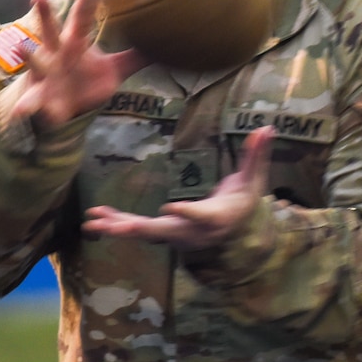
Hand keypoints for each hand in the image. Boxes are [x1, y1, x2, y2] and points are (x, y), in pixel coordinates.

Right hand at [10, 0, 146, 129]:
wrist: (58, 109)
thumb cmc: (84, 82)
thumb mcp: (113, 70)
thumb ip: (135, 58)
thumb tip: (165, 45)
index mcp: (75, 42)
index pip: (84, 16)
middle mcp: (56, 53)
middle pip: (51, 30)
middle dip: (46, 14)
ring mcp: (44, 75)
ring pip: (35, 61)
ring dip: (30, 54)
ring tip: (23, 46)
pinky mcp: (38, 98)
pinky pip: (31, 102)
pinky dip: (26, 106)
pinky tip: (20, 110)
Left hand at [82, 127, 274, 250]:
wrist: (233, 232)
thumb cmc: (243, 201)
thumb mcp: (253, 180)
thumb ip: (256, 155)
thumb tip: (267, 127)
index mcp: (214, 217)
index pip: (200, 216)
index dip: (187, 213)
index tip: (171, 208)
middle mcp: (190, 231)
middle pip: (163, 231)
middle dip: (140, 229)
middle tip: (119, 227)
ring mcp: (174, 234)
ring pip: (144, 233)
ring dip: (118, 227)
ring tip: (93, 221)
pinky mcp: (161, 231)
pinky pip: (136, 229)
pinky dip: (115, 223)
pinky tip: (94, 217)